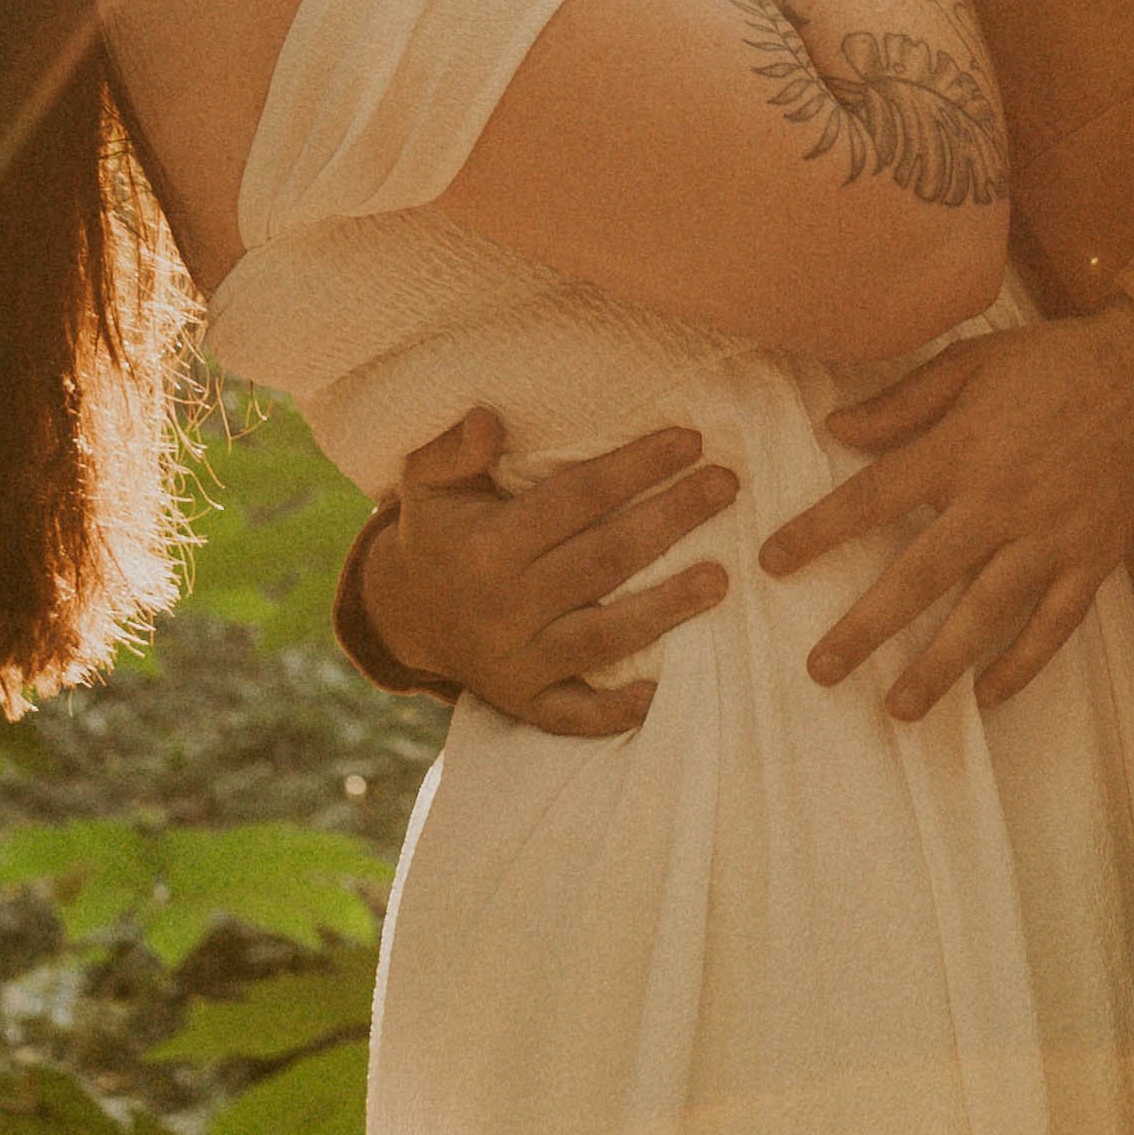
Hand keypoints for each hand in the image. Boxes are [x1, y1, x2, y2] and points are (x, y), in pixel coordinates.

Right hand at [353, 409, 735, 734]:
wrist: (406, 614)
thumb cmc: (439, 531)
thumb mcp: (426, 482)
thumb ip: (453, 449)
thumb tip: (490, 420)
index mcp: (486, 546)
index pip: (576, 500)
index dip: (635, 468)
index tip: (691, 440)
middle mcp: (504, 605)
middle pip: (603, 560)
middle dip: (671, 520)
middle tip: (727, 487)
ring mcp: (516, 660)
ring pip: (603, 637)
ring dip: (666, 609)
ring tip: (722, 578)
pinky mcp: (525, 702)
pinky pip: (575, 714)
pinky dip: (617, 711)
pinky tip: (665, 690)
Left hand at [759, 299, 1133, 718]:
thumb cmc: (1061, 360)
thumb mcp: (973, 360)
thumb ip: (904, 400)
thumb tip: (836, 429)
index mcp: (960, 449)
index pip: (871, 498)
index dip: (817, 533)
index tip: (771, 563)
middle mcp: (998, 501)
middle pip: (918, 576)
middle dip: (865, 627)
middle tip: (821, 671)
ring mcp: (1050, 536)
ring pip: (983, 614)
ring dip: (938, 666)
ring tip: (898, 707)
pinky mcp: (1095, 558)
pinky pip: (1054, 624)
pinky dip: (1022, 664)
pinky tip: (989, 695)